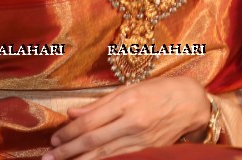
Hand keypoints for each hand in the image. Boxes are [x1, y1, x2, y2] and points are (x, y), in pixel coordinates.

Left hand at [44, 77, 210, 159]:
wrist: (192, 104)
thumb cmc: (161, 90)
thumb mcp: (130, 88)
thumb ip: (100, 103)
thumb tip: (72, 112)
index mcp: (127, 102)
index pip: (90, 121)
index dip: (68, 132)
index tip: (55, 138)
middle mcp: (132, 122)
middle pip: (92, 141)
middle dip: (67, 151)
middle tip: (48, 158)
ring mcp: (140, 139)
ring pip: (103, 155)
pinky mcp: (147, 150)